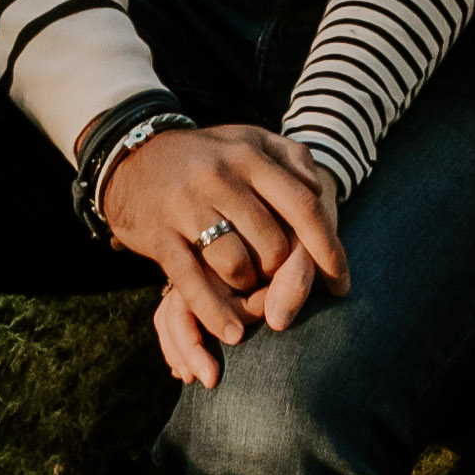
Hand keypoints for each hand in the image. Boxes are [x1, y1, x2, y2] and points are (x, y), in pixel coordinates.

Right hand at [101, 121, 346, 385]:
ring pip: (238, 265)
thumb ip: (290, 159)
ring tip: (251, 292)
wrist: (132, 155)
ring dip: (250, 289)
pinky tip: (233, 333)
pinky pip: (194, 283)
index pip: (303, 206)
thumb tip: (320, 192)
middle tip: (283, 288)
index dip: (328, 249)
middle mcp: (221, 177)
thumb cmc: (205, 155)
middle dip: (284, 275)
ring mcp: (189, 206)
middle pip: (273, 244)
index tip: (342, 283)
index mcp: (249, 154)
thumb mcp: (248, 141)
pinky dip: (216, 313)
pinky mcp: (161, 235)